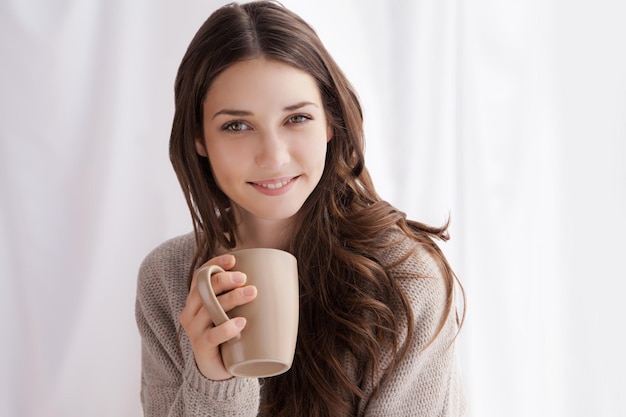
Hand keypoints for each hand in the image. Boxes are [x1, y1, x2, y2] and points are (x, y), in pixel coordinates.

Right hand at [179, 254, 256, 380]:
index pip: (200, 275)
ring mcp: (194, 330)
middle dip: (224, 279)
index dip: (214, 264)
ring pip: (209, 309)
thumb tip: (278, 278)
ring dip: (231, 298)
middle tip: (245, 278)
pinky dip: (227, 328)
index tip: (233, 259)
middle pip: (203, 289)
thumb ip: (242, 295)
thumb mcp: (231, 311)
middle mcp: (190, 312)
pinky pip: (212, 336)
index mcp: (196, 299)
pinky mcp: (201, 348)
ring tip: (252, 293)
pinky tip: (241, 323)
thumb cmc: (228, 333)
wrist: (217, 368)